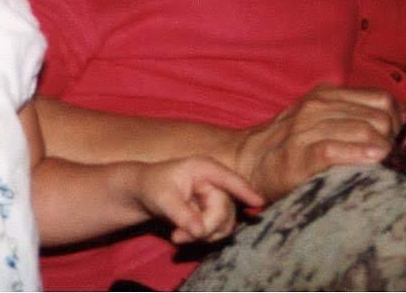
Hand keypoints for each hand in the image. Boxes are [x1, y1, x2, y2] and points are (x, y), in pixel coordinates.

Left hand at [137, 156, 262, 245]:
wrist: (146, 193)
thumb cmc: (153, 187)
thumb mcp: (163, 199)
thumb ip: (182, 214)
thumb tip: (200, 231)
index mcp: (206, 168)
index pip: (230, 180)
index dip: (245, 191)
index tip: (259, 202)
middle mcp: (217, 182)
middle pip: (225, 211)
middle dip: (205, 228)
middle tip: (178, 236)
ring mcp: (219, 198)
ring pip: (224, 224)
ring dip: (203, 235)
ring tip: (178, 235)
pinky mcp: (217, 212)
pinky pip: (219, 231)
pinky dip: (203, 237)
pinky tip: (185, 234)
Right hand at [232, 86, 400, 200]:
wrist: (247, 161)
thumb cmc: (291, 145)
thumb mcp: (319, 118)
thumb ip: (352, 114)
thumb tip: (399, 120)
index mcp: (325, 95)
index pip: (381, 99)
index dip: (397, 120)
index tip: (395, 140)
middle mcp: (316, 106)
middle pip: (378, 117)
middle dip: (392, 139)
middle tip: (390, 158)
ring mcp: (304, 129)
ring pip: (362, 130)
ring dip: (381, 150)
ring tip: (384, 166)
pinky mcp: (297, 155)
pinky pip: (335, 150)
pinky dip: (358, 156)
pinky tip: (371, 164)